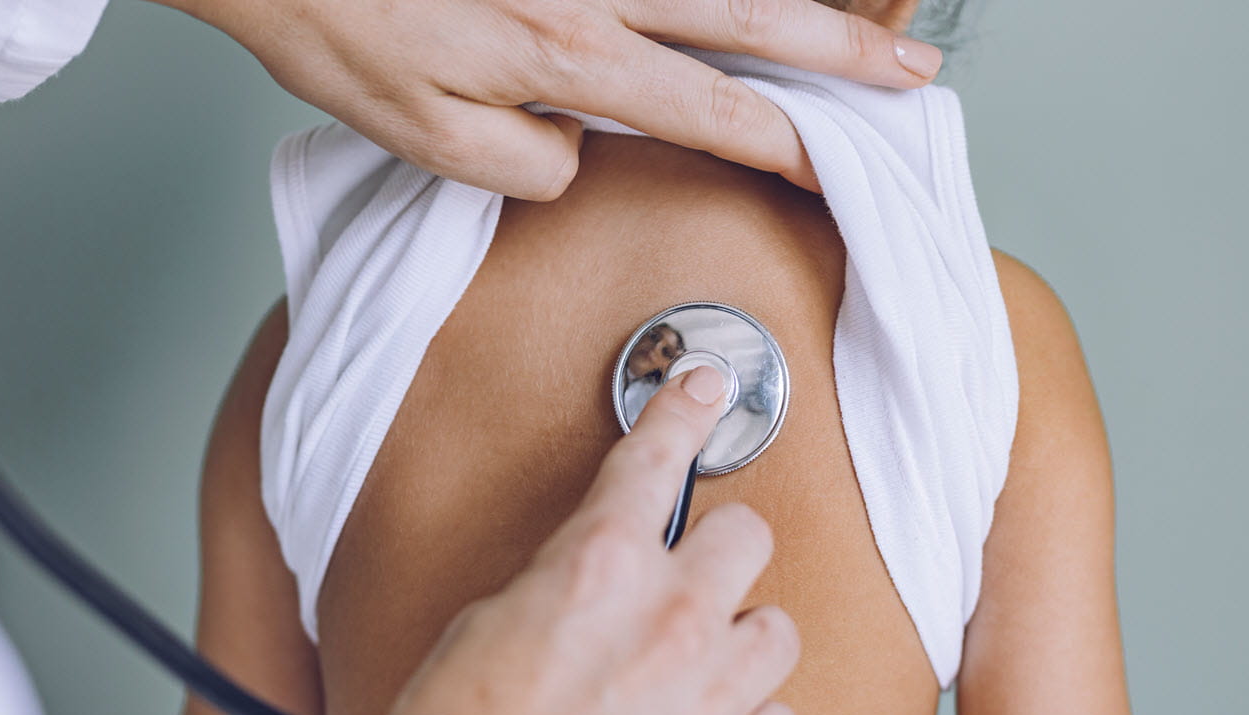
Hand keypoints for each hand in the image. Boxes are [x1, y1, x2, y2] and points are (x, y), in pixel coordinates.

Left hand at [149, 0, 941, 197]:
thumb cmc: (338, 25)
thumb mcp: (422, 138)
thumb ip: (522, 164)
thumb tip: (578, 158)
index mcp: (569, 58)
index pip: (710, 105)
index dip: (786, 138)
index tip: (838, 163)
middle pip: (750, 18)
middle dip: (841, 51)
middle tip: (910, 71)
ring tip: (872, 20)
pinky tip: (770, 0)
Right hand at [390, 366, 797, 714]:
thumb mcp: (485, 627)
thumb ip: (559, 585)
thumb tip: (589, 580)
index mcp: (598, 565)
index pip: (655, 458)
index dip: (682, 411)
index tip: (703, 388)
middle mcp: (673, 615)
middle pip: (750, 537)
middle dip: (722, 554)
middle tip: (692, 580)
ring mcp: (713, 691)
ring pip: (779, 630)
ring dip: (742, 641)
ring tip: (698, 670)